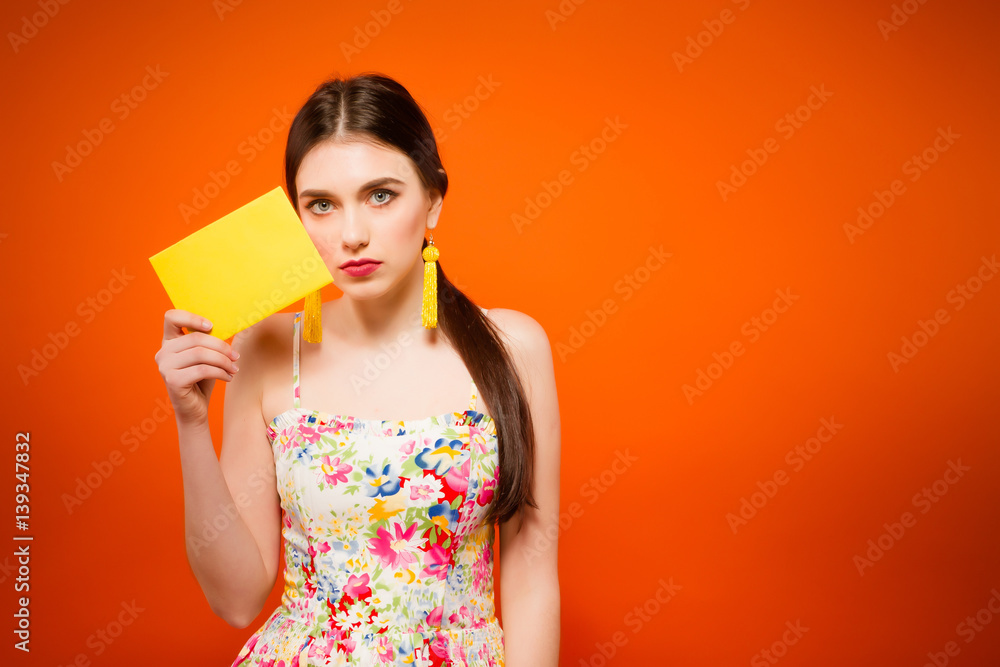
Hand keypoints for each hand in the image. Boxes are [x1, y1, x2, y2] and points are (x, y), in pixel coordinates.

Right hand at [154, 309, 239, 426]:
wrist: (195, 409)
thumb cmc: (202, 379)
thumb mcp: (206, 356)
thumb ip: (208, 340)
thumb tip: (227, 326)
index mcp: (169, 341)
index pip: (172, 317)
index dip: (192, 318)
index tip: (211, 326)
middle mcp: (163, 352)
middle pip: (196, 338)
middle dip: (221, 347)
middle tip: (236, 356)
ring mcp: (165, 366)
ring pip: (200, 354)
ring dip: (223, 361)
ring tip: (234, 368)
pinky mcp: (173, 380)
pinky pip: (202, 370)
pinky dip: (220, 372)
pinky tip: (228, 377)